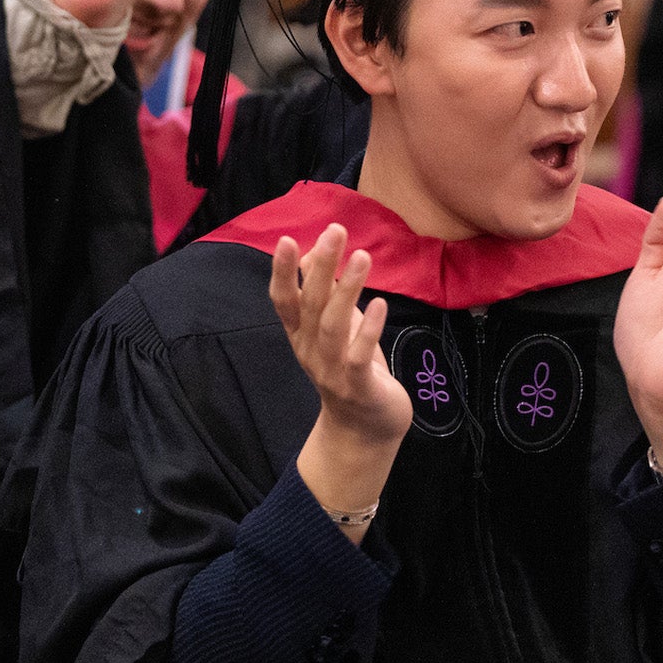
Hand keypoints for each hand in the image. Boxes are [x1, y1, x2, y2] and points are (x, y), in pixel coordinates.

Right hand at [271, 225, 409, 535]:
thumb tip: (310, 255)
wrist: (364, 430)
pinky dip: (368, 330)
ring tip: (362, 257)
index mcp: (300, 336)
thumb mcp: (333, 329)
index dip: (282, 272)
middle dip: (321, 267)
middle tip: (335, 232)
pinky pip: (359, 356)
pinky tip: (380, 303)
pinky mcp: (359, 387)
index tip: (285, 239)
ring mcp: (332, 371)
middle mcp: (310, 351)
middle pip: (311, 306)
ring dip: (347, 290)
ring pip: (334, 327)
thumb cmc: (351, 369)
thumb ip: (321, 295)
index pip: (284, 301)